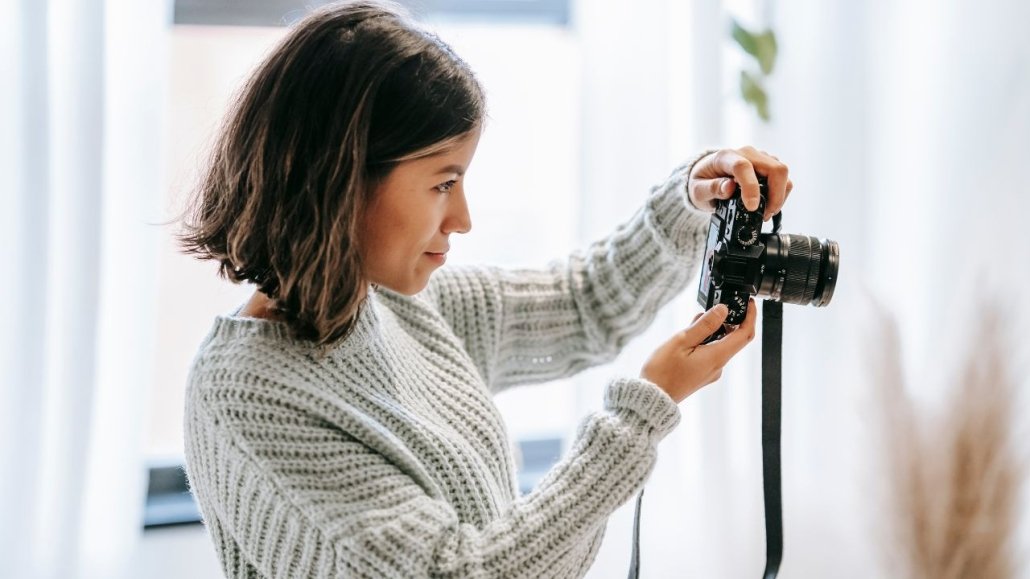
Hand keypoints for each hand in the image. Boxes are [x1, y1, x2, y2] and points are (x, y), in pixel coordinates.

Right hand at [640, 300, 756, 402]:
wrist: (652, 397)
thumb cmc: (663, 372)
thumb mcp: (682, 341)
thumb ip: (704, 325)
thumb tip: (723, 310)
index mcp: (717, 356)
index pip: (744, 334)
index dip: (750, 316)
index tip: (749, 303)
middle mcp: (718, 366)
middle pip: (734, 339)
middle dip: (730, 321)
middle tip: (717, 307)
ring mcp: (711, 371)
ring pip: (720, 345)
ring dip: (713, 330)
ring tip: (694, 321)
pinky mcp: (702, 374)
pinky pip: (711, 353)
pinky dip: (705, 340)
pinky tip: (690, 335)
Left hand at [688, 146, 792, 220]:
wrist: (706, 175)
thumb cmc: (702, 181)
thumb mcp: (697, 189)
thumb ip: (711, 188)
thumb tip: (728, 188)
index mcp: (726, 157)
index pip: (743, 167)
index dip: (751, 188)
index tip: (752, 207)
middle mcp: (746, 153)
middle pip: (774, 168)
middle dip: (775, 195)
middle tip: (765, 214)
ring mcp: (760, 158)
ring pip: (782, 173)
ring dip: (779, 196)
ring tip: (766, 213)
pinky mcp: (768, 165)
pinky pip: (782, 178)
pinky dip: (780, 194)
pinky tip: (769, 205)